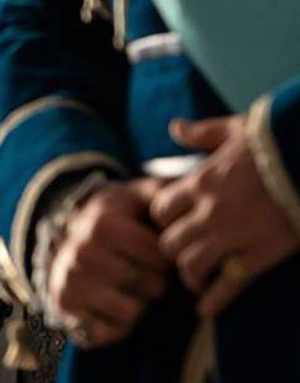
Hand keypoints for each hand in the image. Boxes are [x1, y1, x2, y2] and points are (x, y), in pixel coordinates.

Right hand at [49, 177, 171, 347]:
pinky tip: (111, 305)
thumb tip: (191, 190)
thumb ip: (163, 193)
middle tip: (144, 273)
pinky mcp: (64, 306)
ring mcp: (72, 280)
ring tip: (128, 288)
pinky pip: (109, 331)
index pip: (161, 256)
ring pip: (133, 311)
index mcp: (103, 223)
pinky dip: (116, 324)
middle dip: (156, 282)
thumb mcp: (134, 198)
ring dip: (138, 304)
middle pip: (152, 286)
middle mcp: (83, 252)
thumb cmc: (113, 220)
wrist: (64, 241)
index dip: (167, 259)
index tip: (159, 253)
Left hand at [150, 116, 299, 315]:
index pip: (160, 208)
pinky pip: (228, 285)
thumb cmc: (278, 139)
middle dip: (172, 249)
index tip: (172, 223)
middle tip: (182, 253)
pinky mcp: (261, 255)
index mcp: (200, 181)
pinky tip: (206, 310)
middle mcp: (209, 211)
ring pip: (190, 265)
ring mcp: (233, 235)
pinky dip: (214, 301)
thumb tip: (176, 128)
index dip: (163, 218)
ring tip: (195, 280)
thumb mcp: (235, 128)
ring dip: (190, 275)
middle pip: (169, 241)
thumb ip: (202, 133)